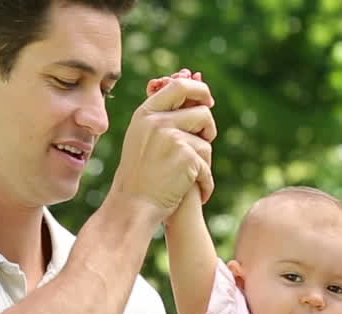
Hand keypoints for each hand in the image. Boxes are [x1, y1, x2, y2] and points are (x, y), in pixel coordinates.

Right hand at [148, 70, 210, 221]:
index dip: (199, 90)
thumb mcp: (142, 137)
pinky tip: (196, 191)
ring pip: (206, 142)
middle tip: (205, 141)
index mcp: (145, 114)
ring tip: (190, 175)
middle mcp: (157, 122)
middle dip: (208, 128)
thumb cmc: (139, 174)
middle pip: (202, 112)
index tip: (207, 101)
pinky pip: (206, 165)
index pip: (179, 87)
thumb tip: (188, 79)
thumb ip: (162, 114)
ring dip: (204, 160)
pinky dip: (204, 181)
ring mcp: (171, 139)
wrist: (133, 206)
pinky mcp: (186, 158)